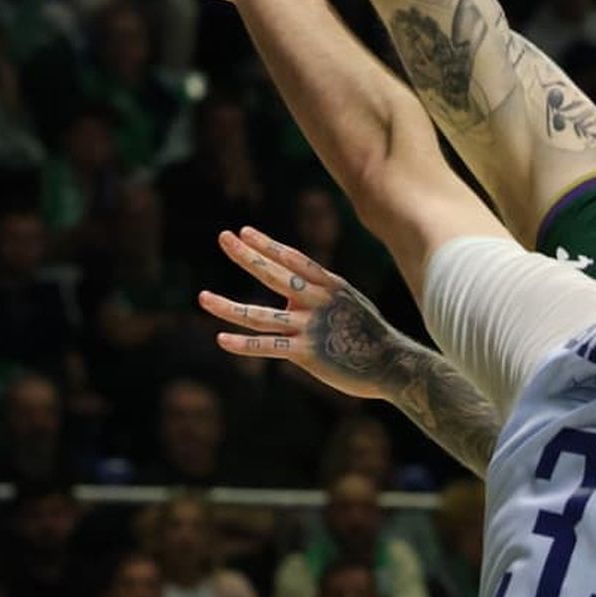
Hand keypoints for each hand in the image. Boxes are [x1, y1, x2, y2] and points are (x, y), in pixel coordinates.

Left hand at [200, 226, 397, 397]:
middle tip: (223, 238)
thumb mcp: (349, 304)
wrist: (393, 364)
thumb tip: (292, 294)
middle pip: (274, 275)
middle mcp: (317, 300)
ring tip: (202, 297)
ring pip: (261, 315)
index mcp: (330, 285)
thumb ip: (321, 296)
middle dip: (247, 255)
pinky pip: (269, 347)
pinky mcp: (306, 353)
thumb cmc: (370, 336)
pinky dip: (243, 344)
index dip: (267, 244)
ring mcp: (310, 326)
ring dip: (228, 307)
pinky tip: (220, 339)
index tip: (245, 231)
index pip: (293, 259)